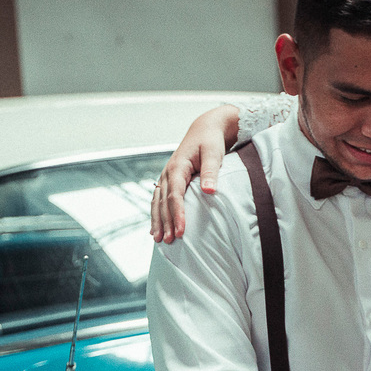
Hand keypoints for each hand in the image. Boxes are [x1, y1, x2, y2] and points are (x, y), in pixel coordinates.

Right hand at [150, 106, 238, 242]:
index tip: (180, 231)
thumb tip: (210, 191)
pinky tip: (156, 228)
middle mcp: (168, 172)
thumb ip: (211, 172)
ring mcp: (166, 177)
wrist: (204, 130)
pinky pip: (158, 200)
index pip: (175, 195)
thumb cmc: (210, 142)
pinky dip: (156, 214)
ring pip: (157, 202)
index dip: (177, 214)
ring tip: (159, 240)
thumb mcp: (214, 153)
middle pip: (163, 202)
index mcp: (178, 166)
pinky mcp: (168, 181)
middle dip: (165, 222)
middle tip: (169, 240)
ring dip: (158, 221)